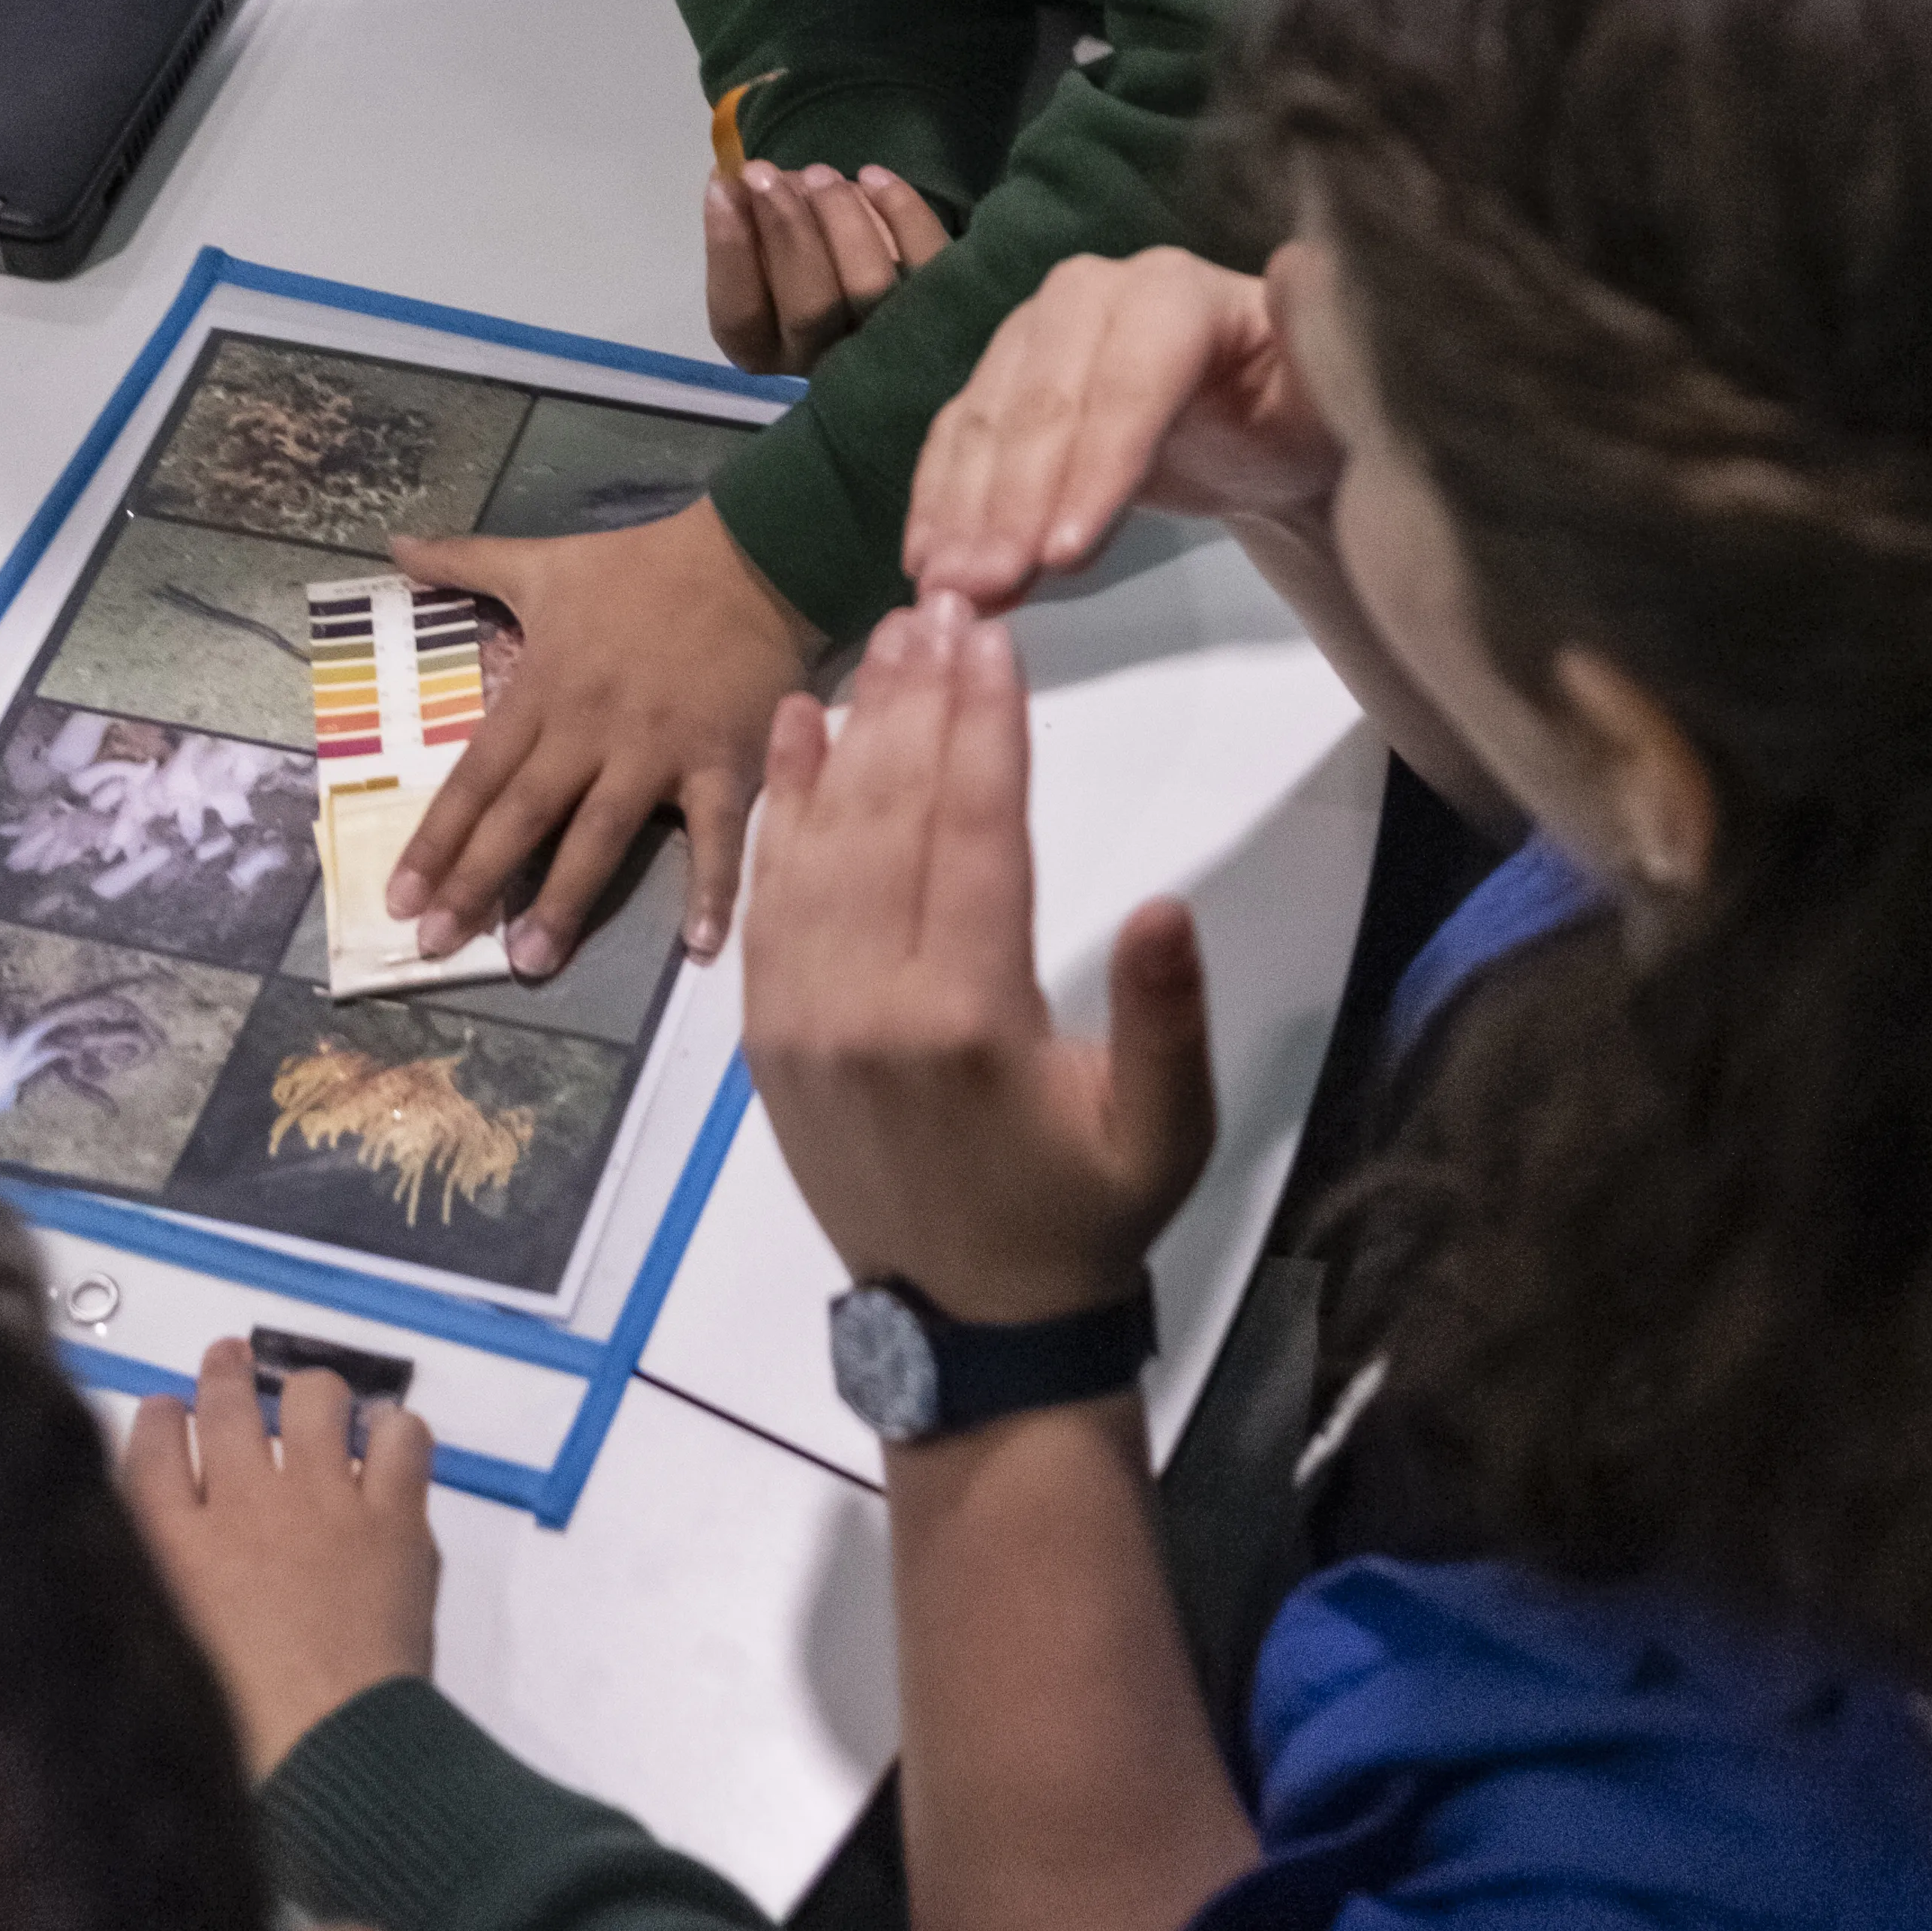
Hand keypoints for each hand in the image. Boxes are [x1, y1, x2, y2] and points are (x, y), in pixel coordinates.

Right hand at [124, 1336, 438, 1780]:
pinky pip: (401, 1438)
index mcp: (172, 1549)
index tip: (162, 1411)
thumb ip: (154, 1602)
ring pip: (313, 1399)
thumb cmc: (236, 1740)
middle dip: (224, 1375)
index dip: (156, 1421)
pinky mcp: (393, 1516)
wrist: (327, 1757)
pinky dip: (394, 1431)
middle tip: (229, 1360)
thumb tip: (151, 1576)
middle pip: (224, 1406)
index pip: (149, 1451)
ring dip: (309, 1392)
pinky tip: (387, 1442)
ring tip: (311, 1398)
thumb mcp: (163, 1666)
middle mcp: (242, 1505)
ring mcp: (324, 1501)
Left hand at [386, 495, 818, 973]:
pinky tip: (702, 948)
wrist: (751, 554)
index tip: (400, 900)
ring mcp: (657, 751)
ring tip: (531, 961)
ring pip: (601, 835)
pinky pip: (714, 835)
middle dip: (476, 883)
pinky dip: (712, 889)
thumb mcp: (542, 560)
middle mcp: (590, 729)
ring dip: (565, 900)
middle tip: (437, 947)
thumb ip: (464, 562)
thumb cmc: (640, 566)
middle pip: (523, 815)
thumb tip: (395, 546)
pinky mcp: (722, 762)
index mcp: (544, 689)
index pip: (476, 776)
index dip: (437, 839)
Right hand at [705, 159, 949, 373]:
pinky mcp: (940, 306)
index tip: (723, 183)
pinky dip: (901, 210)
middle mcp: (826, 361)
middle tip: (765, 172)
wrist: (880, 281)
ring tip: (818, 172)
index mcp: (767, 351)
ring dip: (838, 217)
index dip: (728, 249)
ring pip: (868, 287)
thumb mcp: (763, 251)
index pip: (741, 316)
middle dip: (784, 229)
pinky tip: (871, 174)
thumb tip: (733, 177)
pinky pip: (925, 259)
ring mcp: (888, 341)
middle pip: (808, 309)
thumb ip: (747, 224)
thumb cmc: (803, 259)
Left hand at [742, 594, 1216, 1322]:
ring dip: (854, 732)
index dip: (986, 725)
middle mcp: (867, 1005)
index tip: (992, 635)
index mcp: (968, 1020)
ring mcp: (801, 1018)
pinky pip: (769, 896)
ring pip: (822, 841)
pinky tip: (803, 725)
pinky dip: (782, 805)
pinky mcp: (765, 1032)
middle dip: (919, 700)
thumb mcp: (1164, 1134)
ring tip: (887, 639)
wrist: (969, 1330)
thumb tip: (1164, 904)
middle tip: (940, 600)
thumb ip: (1166, 1020)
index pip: (976, 833)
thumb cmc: (1085, 1219)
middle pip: (892, 815)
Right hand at [904, 246, 1339, 609]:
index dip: (1095, 465)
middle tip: (985, 587)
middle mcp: (1090, 294)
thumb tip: (1305, 267)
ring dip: (961, 510)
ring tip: (950, 591)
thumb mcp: (1334, 391)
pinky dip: (937, 501)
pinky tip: (925, 561)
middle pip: (1042, 400)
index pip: (1128, 378)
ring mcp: (1034, 334)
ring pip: (987, 421)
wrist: (1261, 436)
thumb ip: (1322, 335)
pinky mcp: (998, 380)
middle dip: (1012, 501)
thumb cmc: (1298, 420)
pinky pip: (955, 440)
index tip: (1067, 556)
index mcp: (1176, 291)